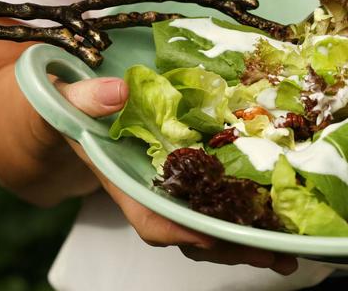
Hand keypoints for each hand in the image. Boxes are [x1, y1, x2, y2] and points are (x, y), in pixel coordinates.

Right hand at [53, 76, 298, 274]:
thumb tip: (118, 91)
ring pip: (205, 228)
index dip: (178, 229)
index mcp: (120, 181)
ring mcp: (167, 190)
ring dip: (242, 242)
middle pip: (189, 233)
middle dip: (228, 247)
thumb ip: (86, 97)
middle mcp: (147, 193)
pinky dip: (241, 217)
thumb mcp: (67, 99)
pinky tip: (275, 222)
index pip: (148, 216)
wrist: (62, 116)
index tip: (209, 236)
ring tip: (285, 253)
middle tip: (273, 256)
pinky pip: (213, 206)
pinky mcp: (183, 179)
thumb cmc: (63, 109)